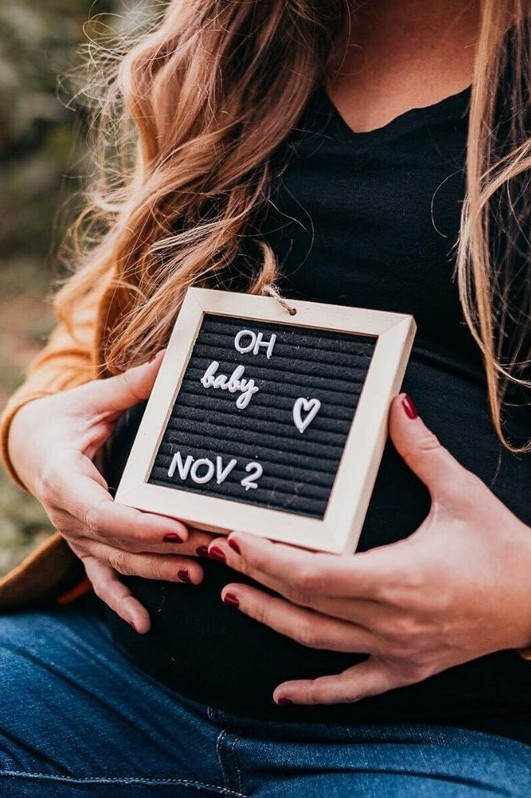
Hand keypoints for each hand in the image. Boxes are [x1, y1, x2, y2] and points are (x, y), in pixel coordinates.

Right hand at [8, 352, 213, 632]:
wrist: (31, 445)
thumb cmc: (64, 420)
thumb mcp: (93, 400)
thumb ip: (131, 386)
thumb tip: (173, 358)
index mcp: (65, 478)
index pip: (101, 512)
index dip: (138, 525)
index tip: (178, 527)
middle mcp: (68, 515)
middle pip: (118, 543)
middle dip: (165, 550)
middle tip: (212, 550)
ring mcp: (76, 536)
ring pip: (117, 564)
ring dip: (156, 573)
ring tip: (198, 575)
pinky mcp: (86, 545)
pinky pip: (102, 580)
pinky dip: (121, 602)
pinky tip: (145, 624)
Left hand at [209, 394, 530, 704]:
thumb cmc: (503, 548)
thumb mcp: (461, 493)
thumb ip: (422, 449)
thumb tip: (396, 403)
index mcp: (398, 577)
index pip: (313, 574)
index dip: (269, 558)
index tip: (237, 539)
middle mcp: (391, 620)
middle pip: (305, 603)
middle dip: (257, 577)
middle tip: (220, 555)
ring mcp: (397, 650)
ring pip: (316, 642)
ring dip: (270, 619)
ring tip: (232, 597)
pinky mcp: (407, 668)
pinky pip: (353, 685)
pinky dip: (316, 692)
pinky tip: (282, 694)